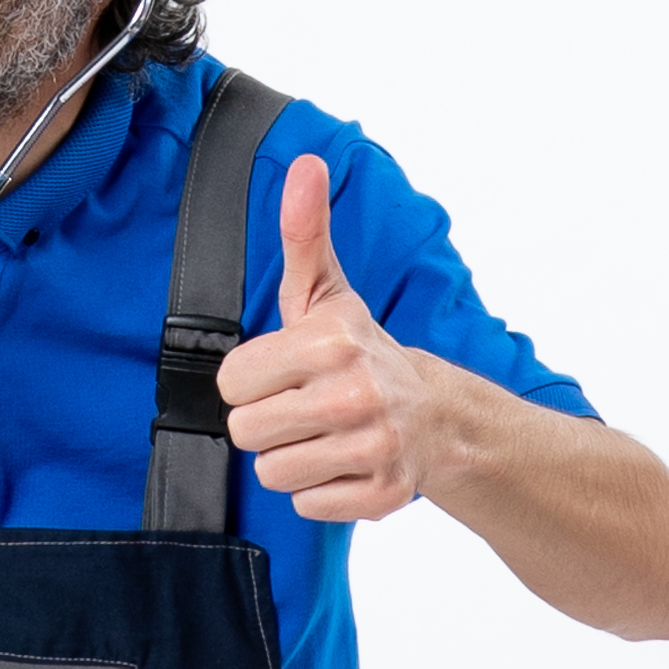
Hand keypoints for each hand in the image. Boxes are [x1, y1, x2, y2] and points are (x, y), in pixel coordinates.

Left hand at [217, 154, 449, 520]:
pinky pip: (306, 505)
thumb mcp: (327, 293)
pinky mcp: (381, 495)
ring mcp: (373, 448)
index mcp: (331, 342)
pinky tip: (343, 463)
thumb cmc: (361, 352)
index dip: (251, 381)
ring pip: (272, 473)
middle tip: (302, 407)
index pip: (230, 384)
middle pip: (245, 432)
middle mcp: (355, 394)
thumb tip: (304, 163)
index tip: (284, 373)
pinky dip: (320, 491)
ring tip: (322, 435)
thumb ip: (304, 233)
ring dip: (291, 459)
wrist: (439, 416)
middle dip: (268, 422)